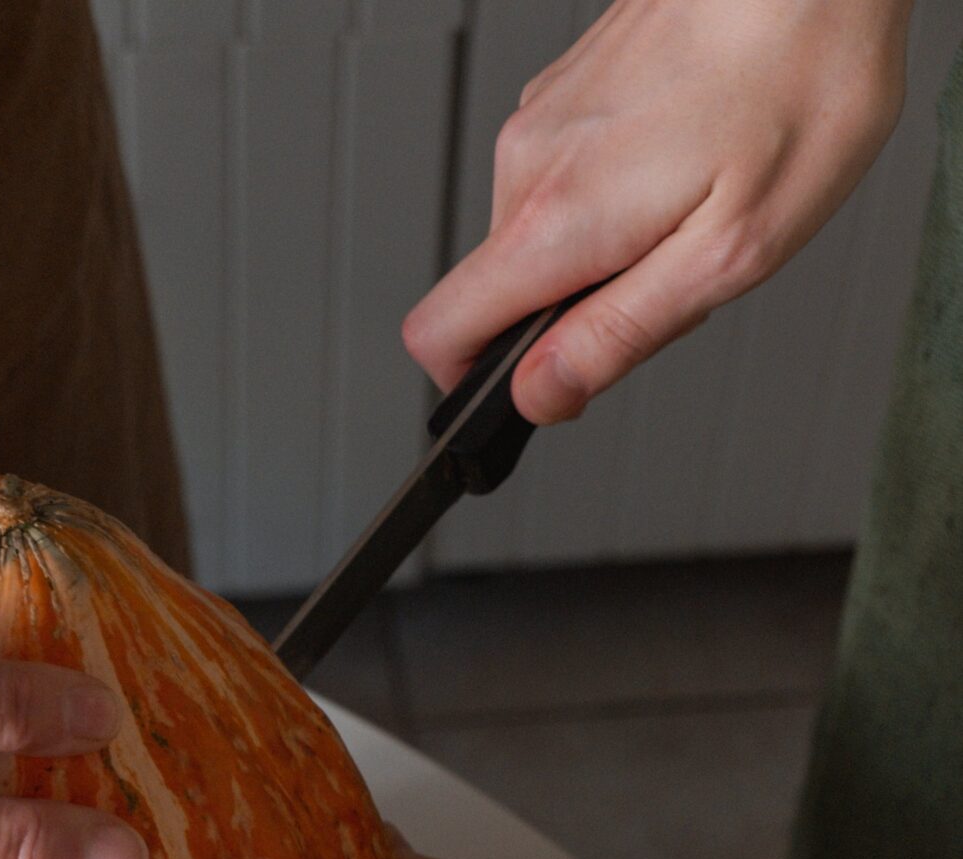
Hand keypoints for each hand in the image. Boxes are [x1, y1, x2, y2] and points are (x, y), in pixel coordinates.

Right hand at [403, 0, 913, 424]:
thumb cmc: (800, 81)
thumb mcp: (727, 253)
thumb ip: (618, 335)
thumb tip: (541, 396)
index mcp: (555, 220)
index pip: (439, 335)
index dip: (480, 385)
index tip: (545, 388)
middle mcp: (528, 162)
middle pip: (505, 290)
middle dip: (580, 308)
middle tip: (680, 268)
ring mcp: (546, 113)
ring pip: (545, 230)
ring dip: (611, 243)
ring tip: (700, 197)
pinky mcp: (575, 81)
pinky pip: (573, 173)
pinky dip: (625, 186)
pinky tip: (696, 150)